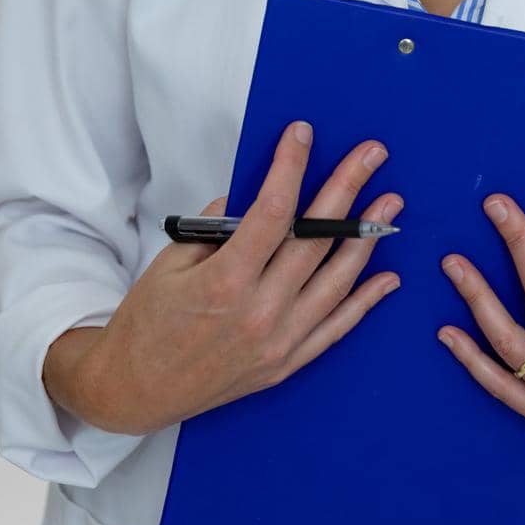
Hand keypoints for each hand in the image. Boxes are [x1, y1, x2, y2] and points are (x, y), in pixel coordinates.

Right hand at [42, 122, 402, 435]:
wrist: (135, 390)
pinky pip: (336, 328)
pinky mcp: (286, 364)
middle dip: (347, 188)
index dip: (291, 167)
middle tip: (372, 155)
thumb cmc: (148, 322)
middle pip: (316, 238)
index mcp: (225, 282)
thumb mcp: (171, 262)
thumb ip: (218, 226)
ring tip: (389, 203)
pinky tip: (387, 276)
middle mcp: (259, 313)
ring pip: (336, 281)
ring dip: (367, 237)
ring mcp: (278, 342)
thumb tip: (256, 194)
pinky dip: (365, 301)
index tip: (303, 134)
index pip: (273, 212)